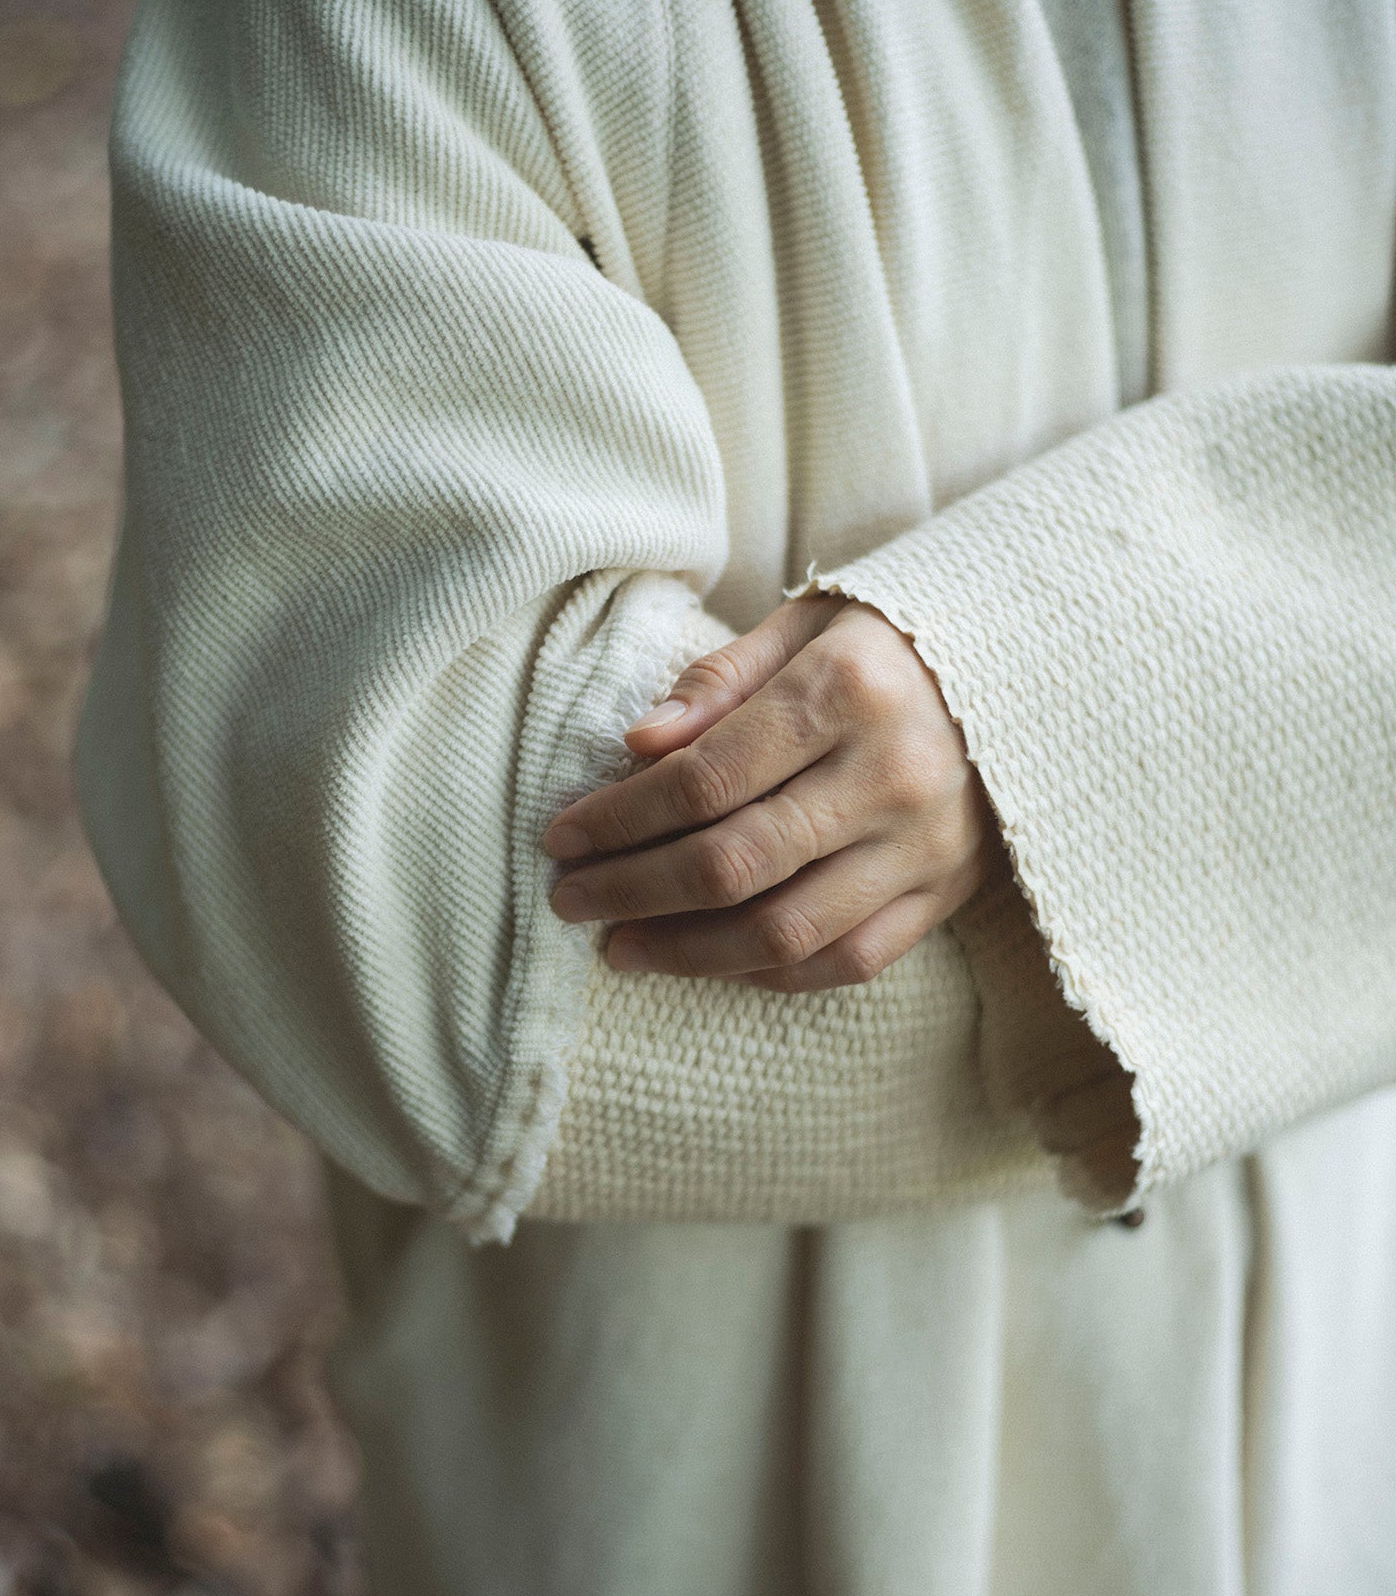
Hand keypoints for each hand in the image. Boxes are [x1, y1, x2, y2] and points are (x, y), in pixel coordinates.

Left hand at [543, 597, 996, 990]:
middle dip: (633, 890)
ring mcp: (925, 845)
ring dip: (687, 952)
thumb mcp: (808, 623)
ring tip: (621, 948)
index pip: (704, 780)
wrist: (1034, 670)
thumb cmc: (893, 642)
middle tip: (570, 900)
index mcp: (848, 691)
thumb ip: (719, 680)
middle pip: (734, 863)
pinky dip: (768, 972)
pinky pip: (846, 959)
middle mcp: (891, 776)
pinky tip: (709, 961)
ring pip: (785, 930)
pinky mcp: (948, 893)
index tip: (561, 836)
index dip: (619, 819)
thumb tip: (636, 745)